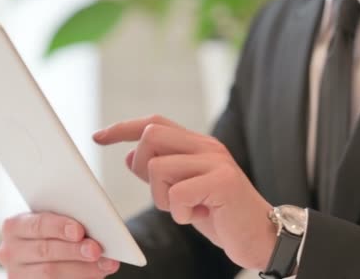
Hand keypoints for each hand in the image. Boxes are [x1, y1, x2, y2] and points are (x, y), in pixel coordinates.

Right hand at [0, 212, 119, 277]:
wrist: (45, 250)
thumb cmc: (52, 232)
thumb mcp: (54, 222)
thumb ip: (67, 221)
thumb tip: (96, 227)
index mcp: (14, 226)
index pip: (37, 225)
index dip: (59, 227)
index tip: (79, 231)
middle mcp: (10, 251)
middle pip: (45, 250)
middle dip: (74, 250)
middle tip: (97, 250)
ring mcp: (17, 274)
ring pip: (50, 273)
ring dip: (82, 269)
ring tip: (105, 265)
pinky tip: (96, 275)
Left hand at [93, 115, 276, 269]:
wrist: (262, 236)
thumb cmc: (220, 214)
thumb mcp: (183, 191)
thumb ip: (160, 171)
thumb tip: (130, 156)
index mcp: (197, 144)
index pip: (153, 123)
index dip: (122, 128)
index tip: (98, 137)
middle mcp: (206, 146)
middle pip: (151, 135)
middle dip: (143, 167)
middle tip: (163, 192)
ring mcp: (216, 162)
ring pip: (159, 167)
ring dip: (162, 198)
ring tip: (185, 209)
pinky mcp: (222, 182)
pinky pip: (176, 195)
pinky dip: (178, 214)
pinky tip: (197, 217)